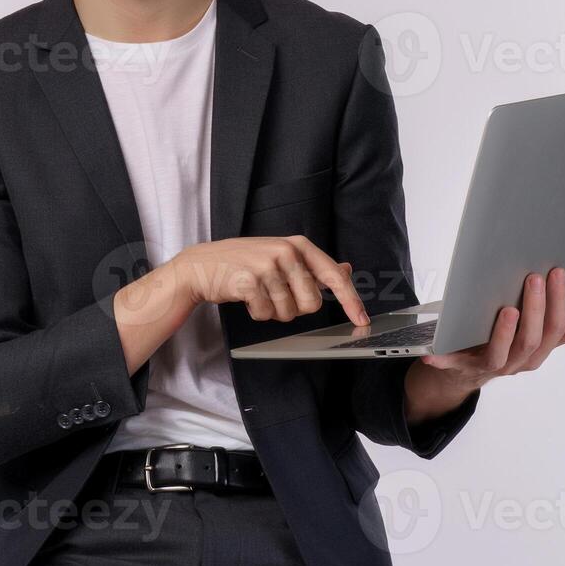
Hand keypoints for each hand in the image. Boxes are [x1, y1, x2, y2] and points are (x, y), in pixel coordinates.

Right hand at [170, 236, 369, 325]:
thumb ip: (314, 265)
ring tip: (258, 293)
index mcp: (299, 245)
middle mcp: (286, 251)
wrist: (202, 265)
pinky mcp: (250, 281)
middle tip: (276, 294)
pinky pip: (267, 314)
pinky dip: (257, 313)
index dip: (351, 301)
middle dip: (295, 308)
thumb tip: (346, 269)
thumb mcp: (282, 256)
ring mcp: (267, 265)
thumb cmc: (245, 262)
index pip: (334, 276)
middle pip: (312, 303)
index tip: (362, 320)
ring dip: (273, 311)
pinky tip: (247, 297)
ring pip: (289, 313)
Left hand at [405, 268, 564, 422]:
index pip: (555, 332)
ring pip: (500, 354)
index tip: (558, 273)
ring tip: (508, 309)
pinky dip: (442, 357)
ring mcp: (485, 365)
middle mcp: (514, 362)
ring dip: (505, 333)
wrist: (463, 370)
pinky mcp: (455, 365)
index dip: (559, 304)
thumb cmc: (504, 343)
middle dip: (535, 310)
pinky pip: (450, 363)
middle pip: (530, 341)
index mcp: (535, 353)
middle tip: (534, 278)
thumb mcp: (537, 337)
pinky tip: (433, 350)